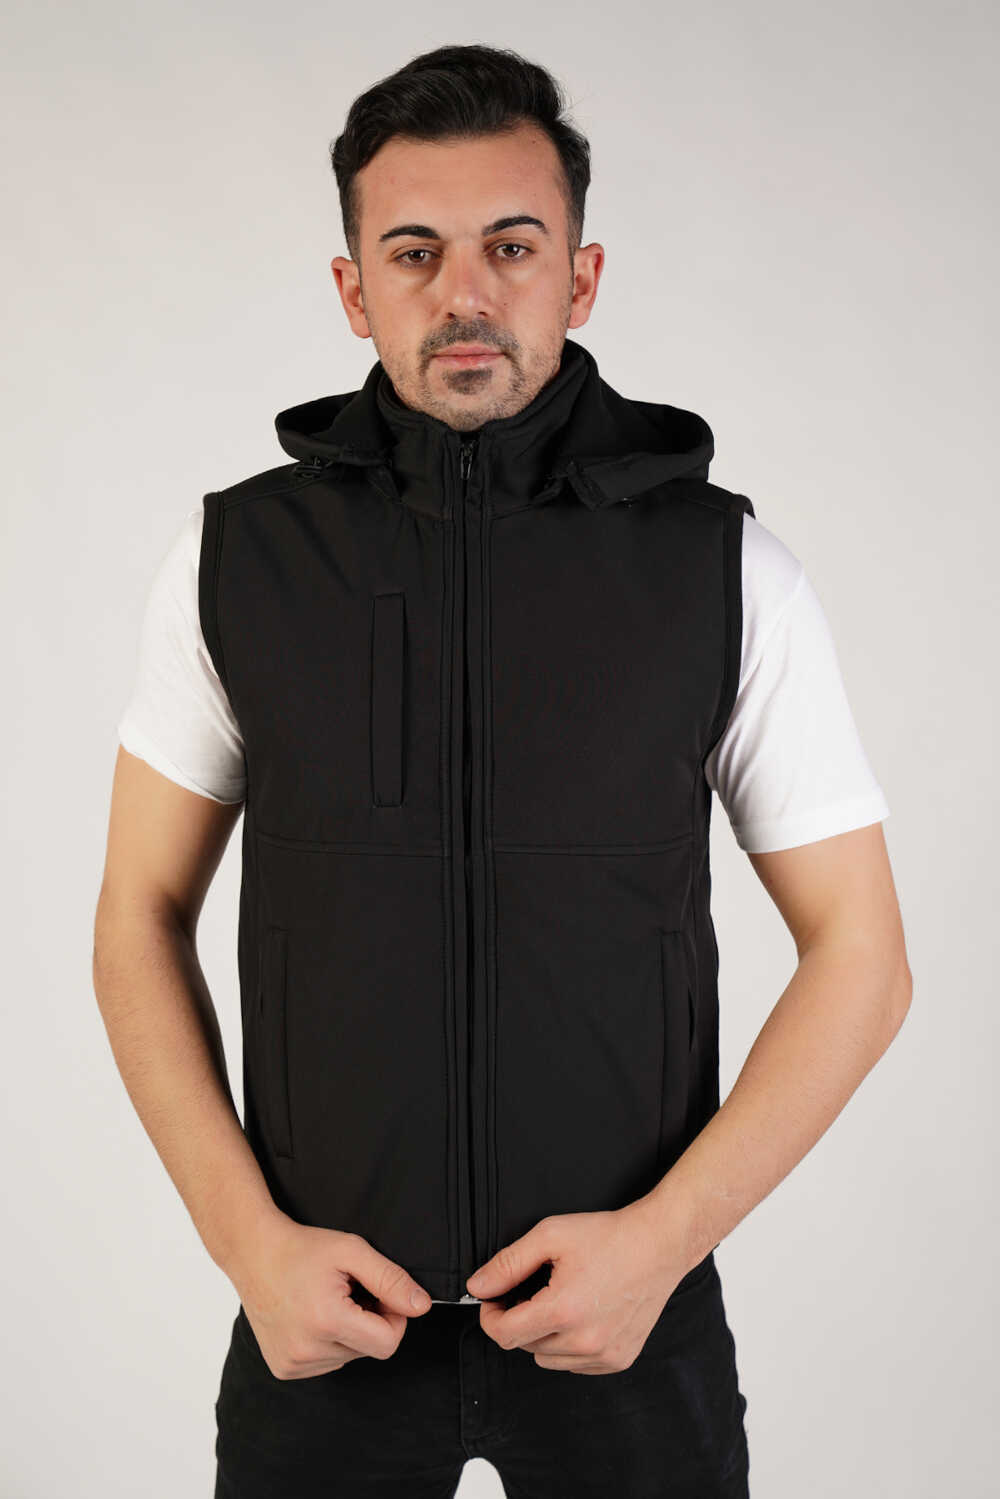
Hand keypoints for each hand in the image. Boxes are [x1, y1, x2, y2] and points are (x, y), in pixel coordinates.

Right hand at [230, 1215, 432, 1378]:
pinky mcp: (284, 1369)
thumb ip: (391, 1279)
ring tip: (327, 1301)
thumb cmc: (302, 1248)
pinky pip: (327, 1362)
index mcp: (326, 1321)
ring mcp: (293, 1364)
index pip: (388, 1343)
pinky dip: (329, 1342)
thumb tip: (421, 1306)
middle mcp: (307, 1350)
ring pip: (350, 1357)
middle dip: (371, 1322)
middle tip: (351, 1291)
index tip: (381, 1295)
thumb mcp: (352, 1251)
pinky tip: (313, 1316)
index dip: (394, 1317)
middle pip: (370, 1351)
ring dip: (349, 1332)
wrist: (253, 1253)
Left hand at [464, 1205, 685, 1373]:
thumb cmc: (609, 1236)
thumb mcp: (551, 1235)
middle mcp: (584, 1342)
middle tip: (532, 1288)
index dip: (490, 1315)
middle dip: (518, 1318)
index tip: (494, 1299)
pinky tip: (582, 1314)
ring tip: (561, 1300)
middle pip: (523, 1345)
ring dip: (543, 1335)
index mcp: (563, 1311)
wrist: (659, 1245)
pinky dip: (569, 1345)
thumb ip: (508, 1263)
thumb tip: (478, 1287)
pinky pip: (574, 1364)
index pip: (503, 1334)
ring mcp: (603, 1355)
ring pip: (547, 1358)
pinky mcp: (618, 1360)